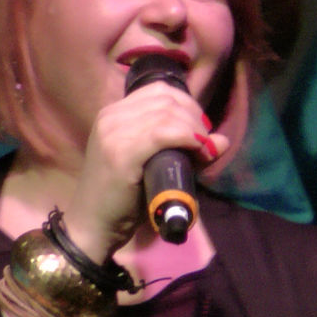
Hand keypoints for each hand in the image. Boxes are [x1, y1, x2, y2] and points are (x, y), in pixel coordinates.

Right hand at [66, 81, 228, 259]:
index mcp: (113, 114)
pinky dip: (188, 138)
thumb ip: (180, 148)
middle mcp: (111, 117)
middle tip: (205, 143)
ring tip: (203, 151)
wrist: (93, 226)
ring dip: (195, 129)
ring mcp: (114, 133)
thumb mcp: (151, 165)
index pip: (158, 91)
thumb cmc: (121, 199)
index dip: (187, 104)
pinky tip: (198, 151)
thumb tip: (223, 140)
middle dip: (195, 117)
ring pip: (168, 113)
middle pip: (166, 99)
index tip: (200, 129)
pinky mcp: (121, 153)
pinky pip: (164, 132)